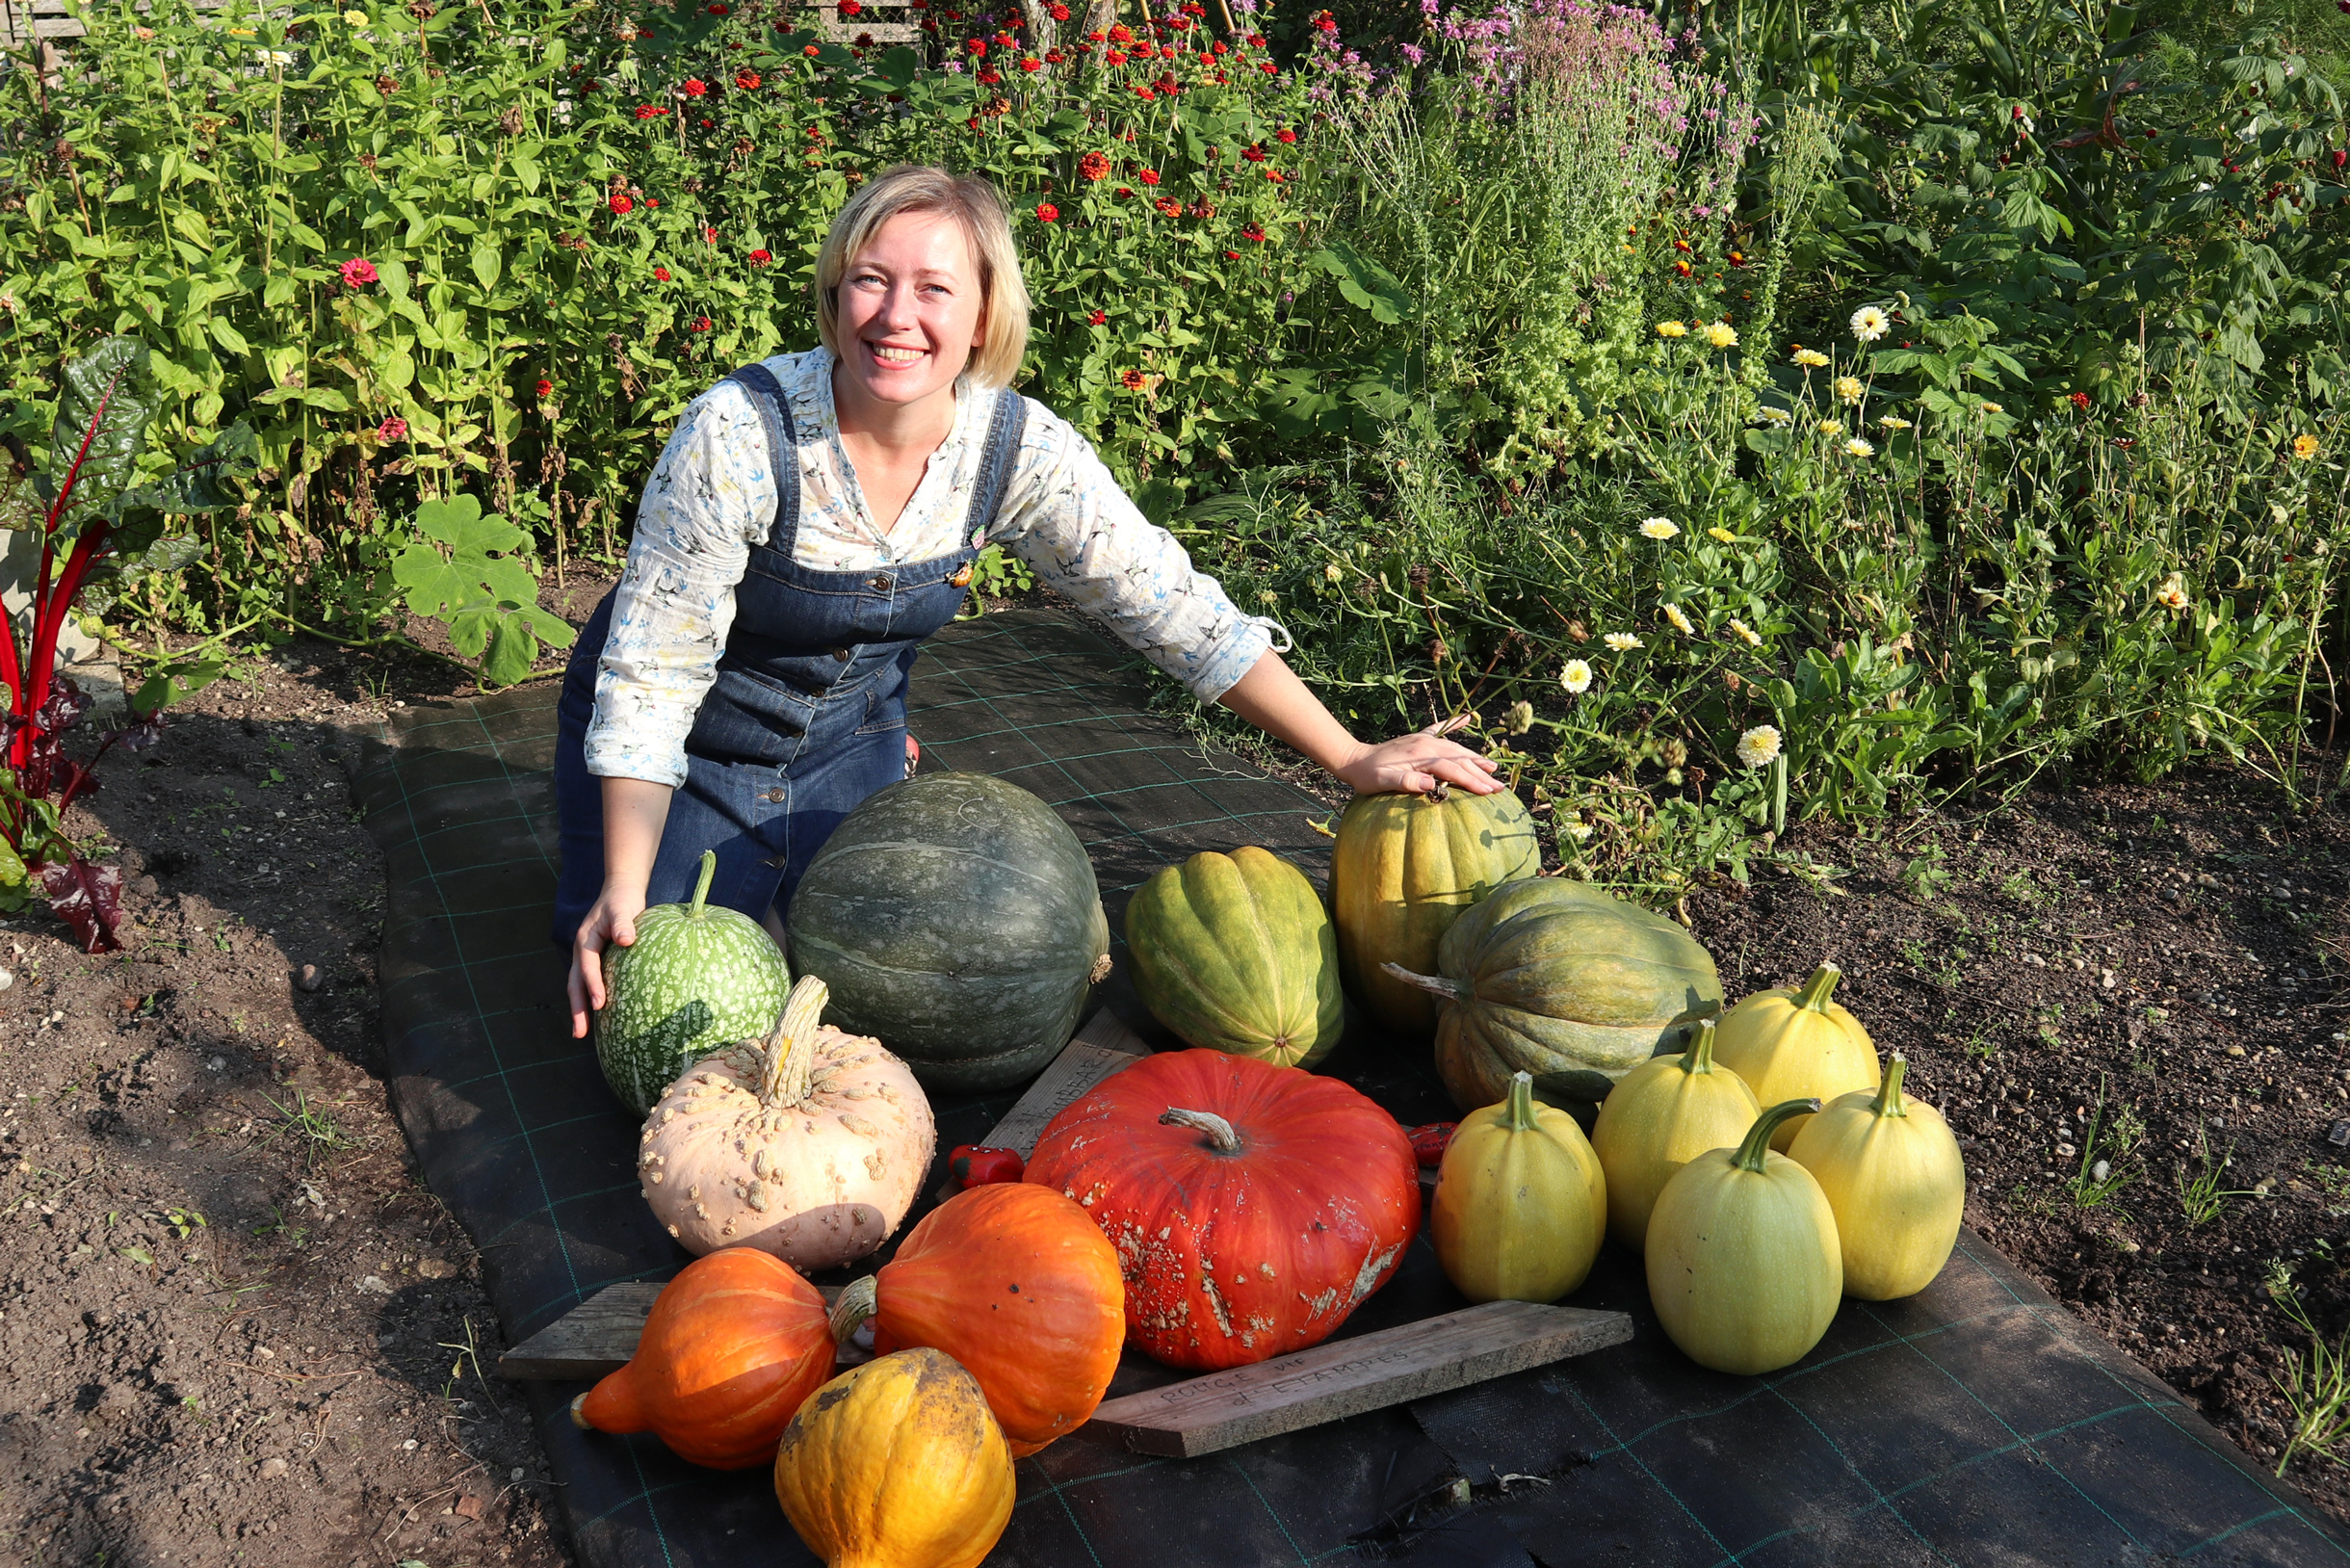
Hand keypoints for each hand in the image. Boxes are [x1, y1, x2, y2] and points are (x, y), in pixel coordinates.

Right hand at [568, 883, 648, 1038]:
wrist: (620, 892)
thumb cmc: (623, 901)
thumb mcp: (623, 908)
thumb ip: (624, 923)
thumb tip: (625, 940)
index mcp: (586, 939)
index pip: (588, 966)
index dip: (593, 985)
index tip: (599, 1003)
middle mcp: (582, 951)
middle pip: (575, 983)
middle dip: (577, 1008)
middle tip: (579, 1032)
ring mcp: (587, 958)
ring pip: (579, 987)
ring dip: (579, 1009)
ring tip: (580, 1034)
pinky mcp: (596, 962)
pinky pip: (589, 984)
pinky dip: (589, 1000)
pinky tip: (596, 1018)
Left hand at [1332, 716, 1503, 797]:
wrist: (1353, 758)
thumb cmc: (1368, 776)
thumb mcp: (1383, 783)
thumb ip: (1406, 783)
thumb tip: (1430, 785)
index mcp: (1420, 756)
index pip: (1453, 769)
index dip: (1473, 781)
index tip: (1490, 792)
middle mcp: (1425, 744)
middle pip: (1459, 758)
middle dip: (1481, 773)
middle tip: (1500, 787)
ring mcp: (1422, 740)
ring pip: (1455, 747)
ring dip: (1474, 757)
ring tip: (1492, 768)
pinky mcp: (1417, 738)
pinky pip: (1440, 729)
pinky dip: (1455, 724)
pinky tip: (1467, 718)